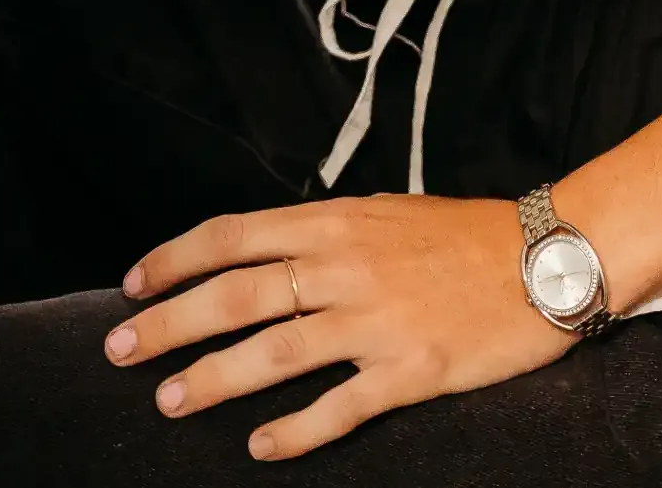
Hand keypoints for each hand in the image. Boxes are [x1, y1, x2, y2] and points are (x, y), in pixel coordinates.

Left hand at [104, 194, 569, 461]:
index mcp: (334, 222)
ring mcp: (375, 320)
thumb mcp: (383, 213)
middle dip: (168, 324)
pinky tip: (260, 448)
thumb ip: (324, 233)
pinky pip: (339, 407)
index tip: (132, 285)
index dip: (174, 260)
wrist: (544, 259)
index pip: (232, 236)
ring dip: (212, 379)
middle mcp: (344, 266)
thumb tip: (264, 253)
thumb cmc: (462, 236)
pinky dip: (295, 430)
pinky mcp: (409, 371)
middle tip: (118, 351)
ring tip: (168, 401)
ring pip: (274, 352)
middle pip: (236, 295)